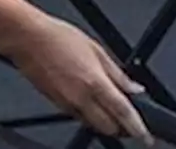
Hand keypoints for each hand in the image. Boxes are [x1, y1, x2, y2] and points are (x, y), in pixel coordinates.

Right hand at [9, 14, 151, 143]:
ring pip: (92, 125)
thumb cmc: (60, 39)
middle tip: (133, 122)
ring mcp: (66, 104)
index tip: (146, 137)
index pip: (122, 112)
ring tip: (115, 113)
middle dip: (123, 129)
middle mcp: (80, 98)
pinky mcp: (56, 105)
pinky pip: (78, 117)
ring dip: (106, 124)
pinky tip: (94, 104)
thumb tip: (135, 88)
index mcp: (95, 82)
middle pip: (108, 127)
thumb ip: (119, 74)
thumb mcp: (98, 51)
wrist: (29, 41)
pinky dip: (90, 116)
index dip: (137, 127)